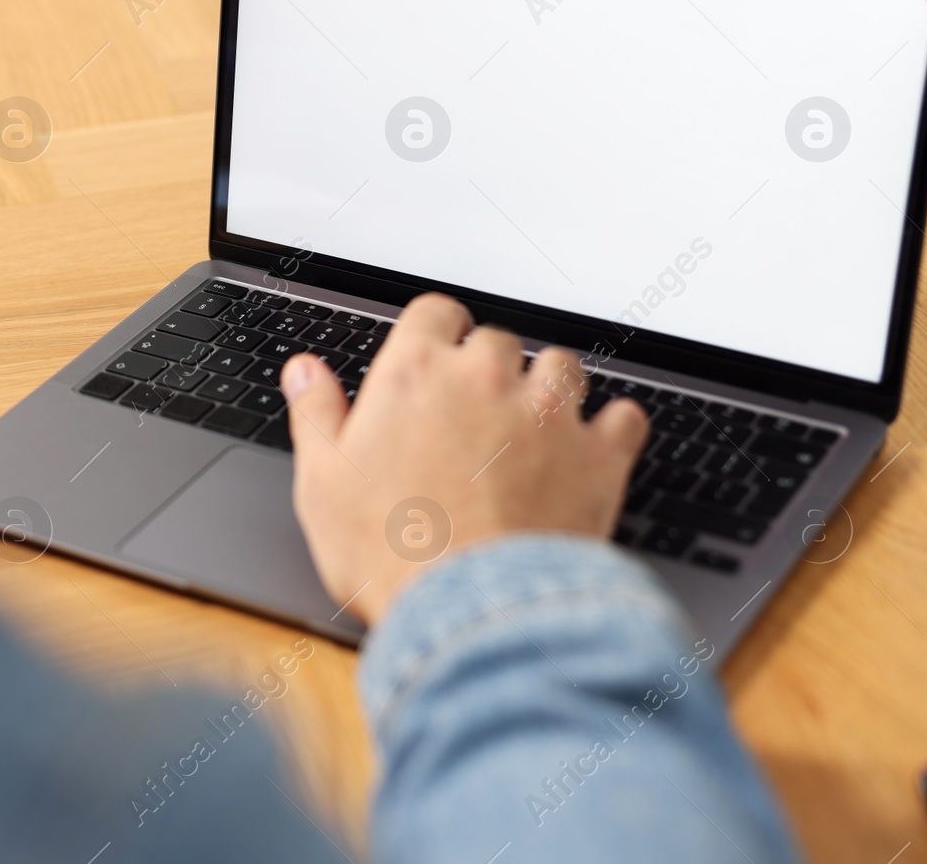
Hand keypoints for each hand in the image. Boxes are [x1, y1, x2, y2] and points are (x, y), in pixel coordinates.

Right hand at [281, 293, 650, 625]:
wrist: (471, 613)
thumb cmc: (391, 553)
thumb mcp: (322, 484)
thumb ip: (316, 415)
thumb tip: (304, 373)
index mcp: (415, 373)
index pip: (435, 313)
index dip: (434, 334)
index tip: (433, 358)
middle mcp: (487, 378)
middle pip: (497, 341)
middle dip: (487, 370)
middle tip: (472, 417)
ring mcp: (548, 414)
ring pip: (562, 367)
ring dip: (548, 389)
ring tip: (531, 430)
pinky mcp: (598, 456)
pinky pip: (623, 417)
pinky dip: (611, 430)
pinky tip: (593, 450)